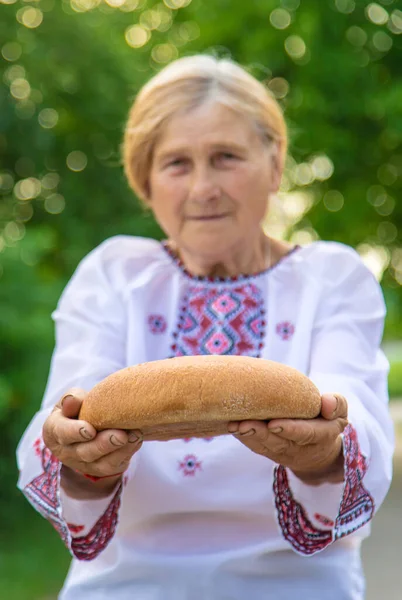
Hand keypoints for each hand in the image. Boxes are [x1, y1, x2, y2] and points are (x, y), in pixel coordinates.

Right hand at [42, 388, 142, 496]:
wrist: (87, 423)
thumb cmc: (77, 408)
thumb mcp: (71, 399)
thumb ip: (71, 399)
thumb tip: (71, 401)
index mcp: (54, 431)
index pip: (62, 433)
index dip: (75, 432)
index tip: (90, 430)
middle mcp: (67, 452)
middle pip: (85, 452)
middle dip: (104, 445)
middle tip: (120, 436)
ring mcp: (84, 464)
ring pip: (102, 463)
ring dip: (120, 451)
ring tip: (135, 436)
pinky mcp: (102, 468)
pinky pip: (114, 466)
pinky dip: (128, 453)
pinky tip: (137, 440)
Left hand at [228, 393, 347, 484]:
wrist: (318, 448)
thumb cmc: (327, 420)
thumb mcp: (339, 412)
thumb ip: (336, 405)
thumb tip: (326, 402)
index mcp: (320, 436)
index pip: (305, 434)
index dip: (290, 429)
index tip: (274, 423)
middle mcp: (299, 448)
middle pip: (279, 442)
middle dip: (260, 434)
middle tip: (245, 424)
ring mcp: (282, 452)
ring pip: (264, 446)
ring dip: (247, 436)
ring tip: (234, 425)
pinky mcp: (269, 451)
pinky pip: (256, 446)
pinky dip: (243, 436)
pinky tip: (231, 425)